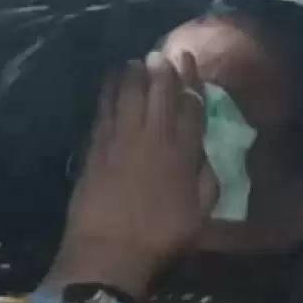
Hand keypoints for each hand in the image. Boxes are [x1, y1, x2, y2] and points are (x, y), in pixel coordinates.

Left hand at [46, 53, 216, 297]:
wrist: (108, 250)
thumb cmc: (158, 237)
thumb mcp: (198, 215)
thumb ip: (206, 181)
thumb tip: (205, 156)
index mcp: (182, 155)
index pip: (190, 109)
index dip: (191, 83)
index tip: (189, 62)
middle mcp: (153, 138)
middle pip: (159, 94)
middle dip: (162, 70)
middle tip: (161, 52)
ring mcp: (121, 139)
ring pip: (129, 95)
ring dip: (133, 75)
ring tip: (137, 61)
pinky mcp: (96, 146)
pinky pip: (104, 109)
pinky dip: (108, 91)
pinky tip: (110, 81)